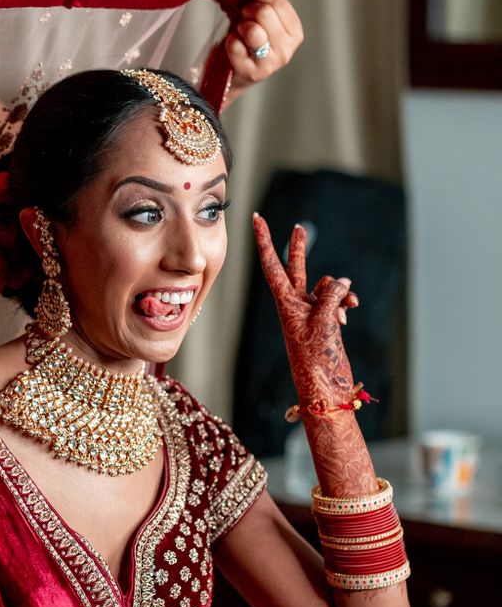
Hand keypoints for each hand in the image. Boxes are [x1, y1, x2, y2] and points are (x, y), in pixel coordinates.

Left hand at [205, 0, 302, 106]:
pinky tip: (232, 47)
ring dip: (240, 27)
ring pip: (253, 30)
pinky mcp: (254, 74)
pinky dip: (229, 42)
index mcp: (294, 30)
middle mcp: (288, 48)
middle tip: (242, 19)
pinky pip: (236, 45)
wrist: (230, 74)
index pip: (278, 1)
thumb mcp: (252, 16)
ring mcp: (272, 63)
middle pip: (266, 13)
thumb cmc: (244, 42)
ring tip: (240, 34)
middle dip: (247, 11)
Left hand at [252, 215, 358, 408]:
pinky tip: (351, 311)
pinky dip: (346, 302)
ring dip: (340, 292)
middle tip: (299, 226)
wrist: (325, 388)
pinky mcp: (326, 321)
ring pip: (327, 286)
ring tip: (347, 309)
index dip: (265, 241)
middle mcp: (295, 304)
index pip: (272, 265)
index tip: (255, 218)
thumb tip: (342, 281)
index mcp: (285, 303)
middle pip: (295, 269)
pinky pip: (337, 300)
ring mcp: (311, 312)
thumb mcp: (324, 322)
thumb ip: (332, 295)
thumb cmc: (317, 359)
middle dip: (299, 249)